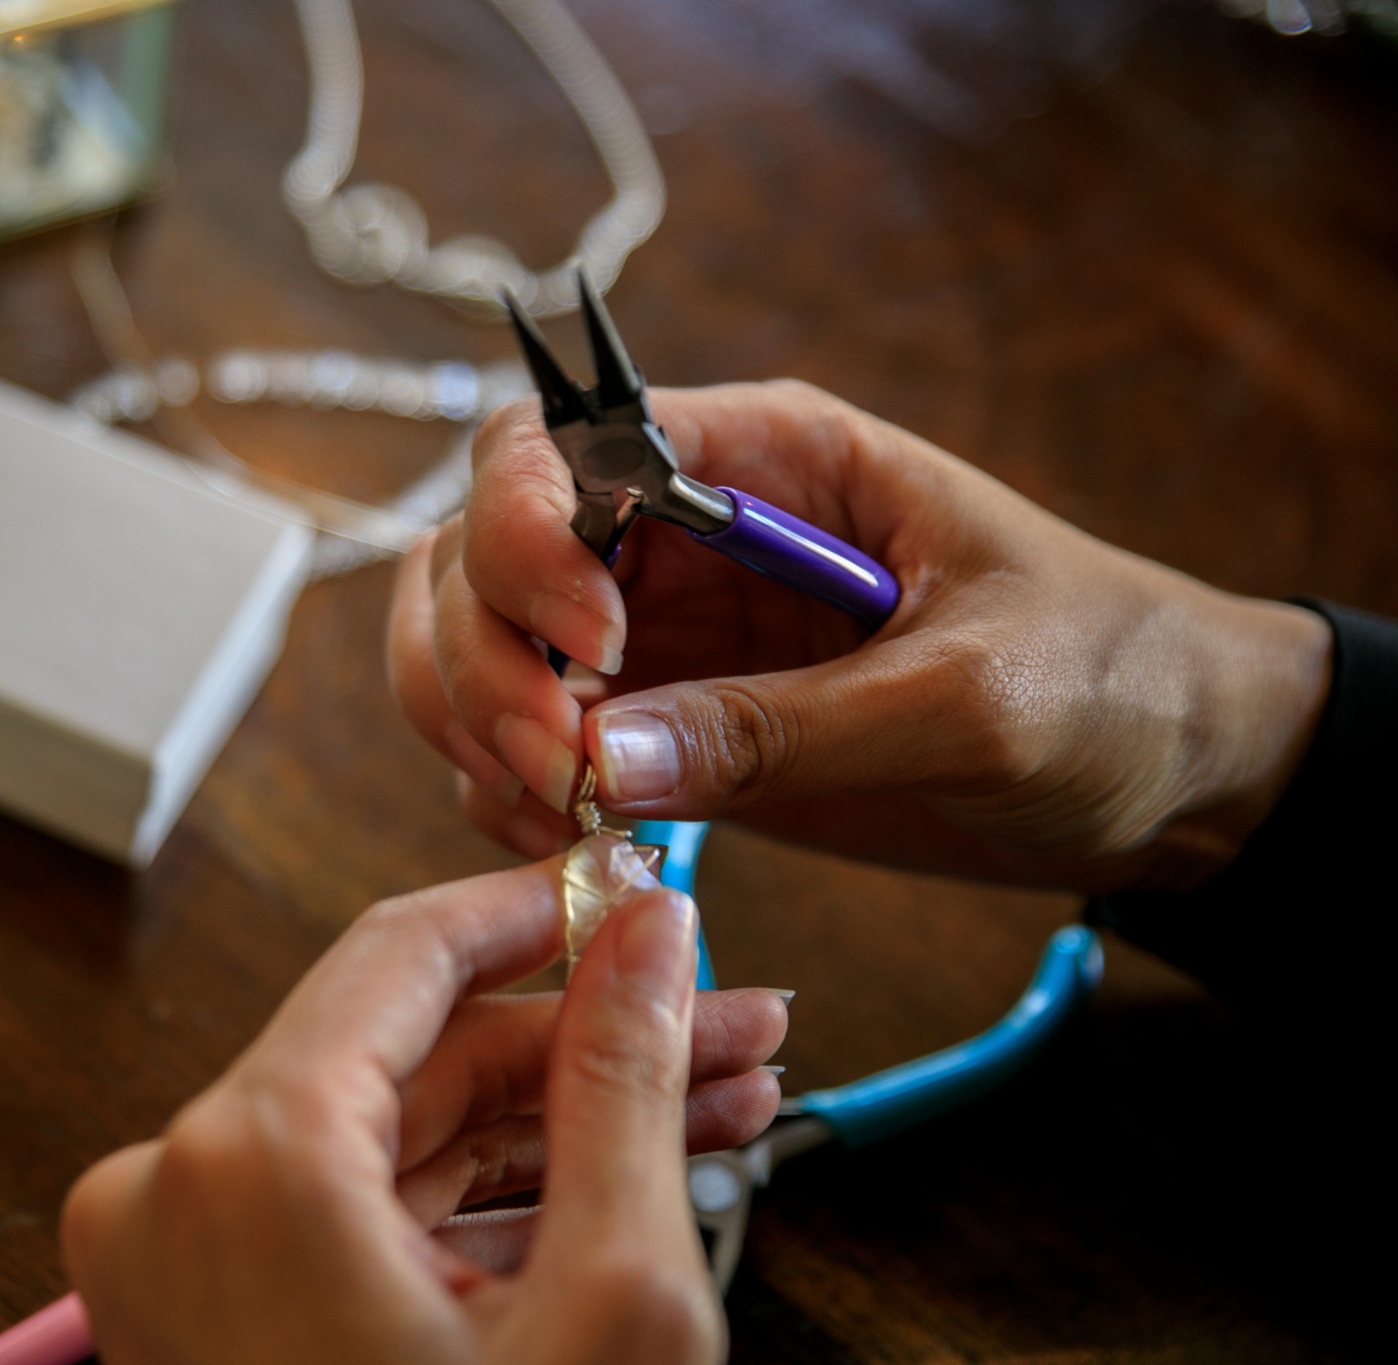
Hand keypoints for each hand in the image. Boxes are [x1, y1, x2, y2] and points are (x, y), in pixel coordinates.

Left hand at [61, 861, 787, 1364]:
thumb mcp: (609, 1302)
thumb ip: (622, 1085)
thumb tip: (647, 939)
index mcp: (244, 1158)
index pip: (403, 951)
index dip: (540, 909)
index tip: (636, 891)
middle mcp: (179, 1188)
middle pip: (412, 1048)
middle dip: (586, 1032)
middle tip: (724, 1016)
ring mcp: (186, 1257)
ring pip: (398, 1131)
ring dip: (557, 1111)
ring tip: (712, 1094)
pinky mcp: (219, 1310)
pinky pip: (363, 1207)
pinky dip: (489, 1189)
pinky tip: (623, 1169)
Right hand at [388, 381, 1331, 890]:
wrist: (1171, 770)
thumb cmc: (1107, 679)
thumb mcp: (970, 696)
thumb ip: (785, 728)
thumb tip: (598, 758)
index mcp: (760, 459)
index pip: (555, 451)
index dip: (528, 539)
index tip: (593, 652)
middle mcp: (678, 535)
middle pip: (477, 552)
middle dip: (482, 658)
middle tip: (553, 768)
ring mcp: (662, 635)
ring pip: (473, 648)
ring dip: (474, 726)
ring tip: (556, 814)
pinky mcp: (667, 728)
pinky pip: (526, 746)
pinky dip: (506, 793)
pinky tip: (567, 840)